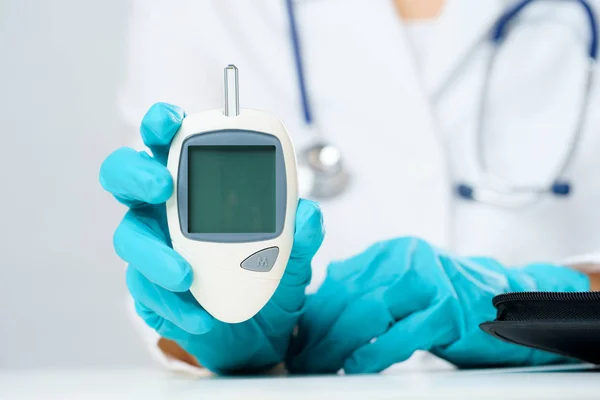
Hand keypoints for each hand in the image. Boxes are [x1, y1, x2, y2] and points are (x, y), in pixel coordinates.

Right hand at [100, 103, 323, 373]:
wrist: (256, 328)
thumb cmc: (265, 273)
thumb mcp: (293, 253)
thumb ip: (302, 232)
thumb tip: (308, 214)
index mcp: (194, 182)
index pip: (168, 142)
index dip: (161, 123)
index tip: (172, 121)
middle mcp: (164, 208)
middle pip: (124, 177)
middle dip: (135, 173)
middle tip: (161, 187)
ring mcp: (151, 246)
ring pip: (127, 236)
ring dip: (153, 254)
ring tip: (186, 276)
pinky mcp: (146, 287)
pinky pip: (143, 290)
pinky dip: (172, 303)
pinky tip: (200, 315)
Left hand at [287, 237, 588, 373]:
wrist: (509, 301)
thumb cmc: (450, 300)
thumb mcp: (402, 287)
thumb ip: (365, 290)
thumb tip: (319, 309)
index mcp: (390, 254)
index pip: (339, 281)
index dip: (313, 312)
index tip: (296, 337)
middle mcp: (406, 259)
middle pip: (349, 296)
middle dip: (319, 332)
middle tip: (301, 358)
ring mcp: (430, 281)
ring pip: (368, 311)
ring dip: (337, 343)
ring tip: (319, 365)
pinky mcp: (449, 308)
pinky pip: (401, 332)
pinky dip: (374, 351)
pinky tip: (356, 366)